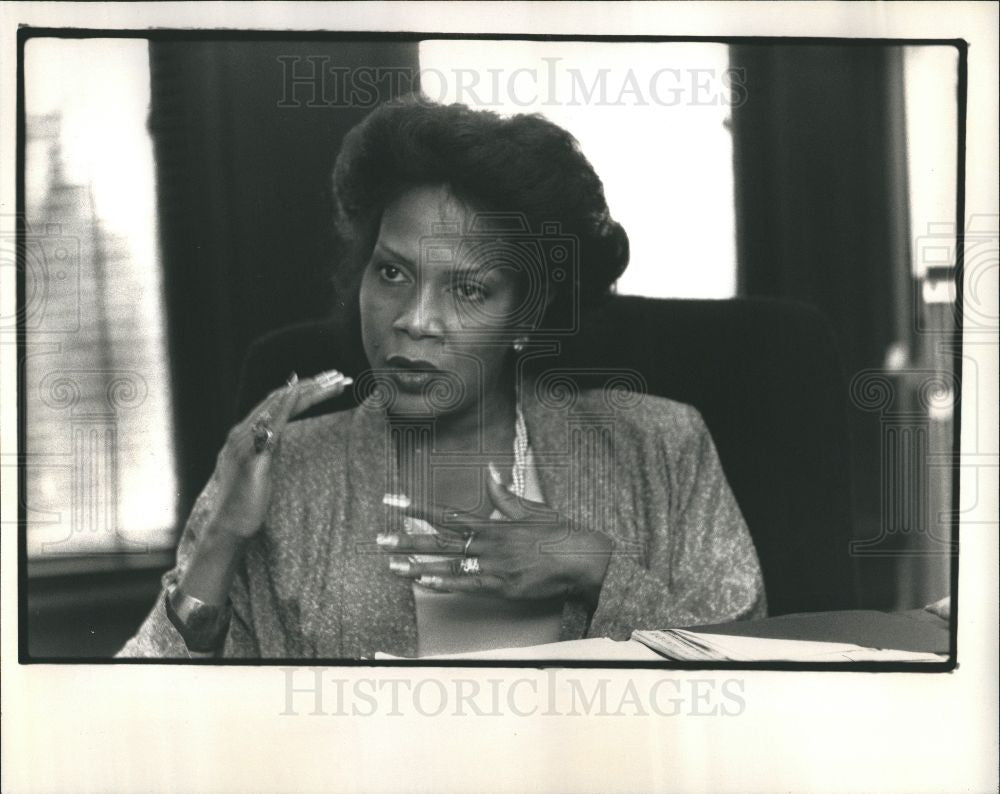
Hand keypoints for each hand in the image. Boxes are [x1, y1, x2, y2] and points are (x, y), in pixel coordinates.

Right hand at [205, 369, 352, 541]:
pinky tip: (301, 394)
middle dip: (312, 385)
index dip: (303, 390)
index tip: (328, 383)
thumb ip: (268, 448)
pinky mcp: (253, 456)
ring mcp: (245, 443)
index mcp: (244, 434)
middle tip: (339, 376)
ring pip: (279, 405)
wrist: (229, 526)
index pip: (277, 403)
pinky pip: (271, 424)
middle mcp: (242, 432)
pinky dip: (286, 405)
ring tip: (334, 382)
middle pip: (280, 398)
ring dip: (309, 390)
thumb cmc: (246, 501)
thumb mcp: (261, 467)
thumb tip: (280, 434)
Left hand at [378, 468, 612, 605]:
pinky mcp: (502, 587)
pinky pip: (467, 586)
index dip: (417, 506)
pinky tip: (423, 583)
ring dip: (417, 566)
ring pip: (448, 565)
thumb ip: (504, 493)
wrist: (582, 559)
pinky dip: (444, 584)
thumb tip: (491, 469)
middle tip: (380, 539)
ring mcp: (494, 567)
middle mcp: (488, 543)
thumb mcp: (530, 508)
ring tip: (392, 565)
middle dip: (407, 539)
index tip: (393, 501)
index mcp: (492, 523)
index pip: (446, 513)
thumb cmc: (558, 533)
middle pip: (440, 540)